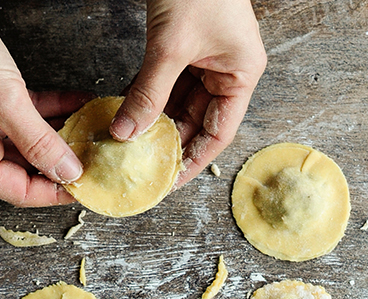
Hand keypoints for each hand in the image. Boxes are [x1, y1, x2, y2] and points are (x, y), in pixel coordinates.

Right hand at [0, 0, 87, 205]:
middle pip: (23, 168)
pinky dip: (47, 111)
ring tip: (88, 128)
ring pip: (25, 141)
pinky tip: (75, 103)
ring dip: (56, 134)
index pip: (18, 191)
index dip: (54, 191)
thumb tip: (68, 172)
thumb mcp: (6, 102)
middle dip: (58, 161)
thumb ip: (40, 142)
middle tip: (91, 156)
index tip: (84, 186)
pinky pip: (21, 116)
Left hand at [109, 0, 266, 185]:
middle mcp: (227, 70)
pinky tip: (129, 116)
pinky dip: (148, 98)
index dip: (193, 161)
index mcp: (240, 74)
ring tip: (131, 147)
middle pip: (197, 121)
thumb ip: (149, 93)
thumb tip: (127, 132)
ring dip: (155, 123)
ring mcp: (206, 58)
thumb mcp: (170, 47)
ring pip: (179, 104)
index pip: (218, 133)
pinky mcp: (185, 47)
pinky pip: (167, 83)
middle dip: (168, 143)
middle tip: (141, 168)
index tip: (168, 182)